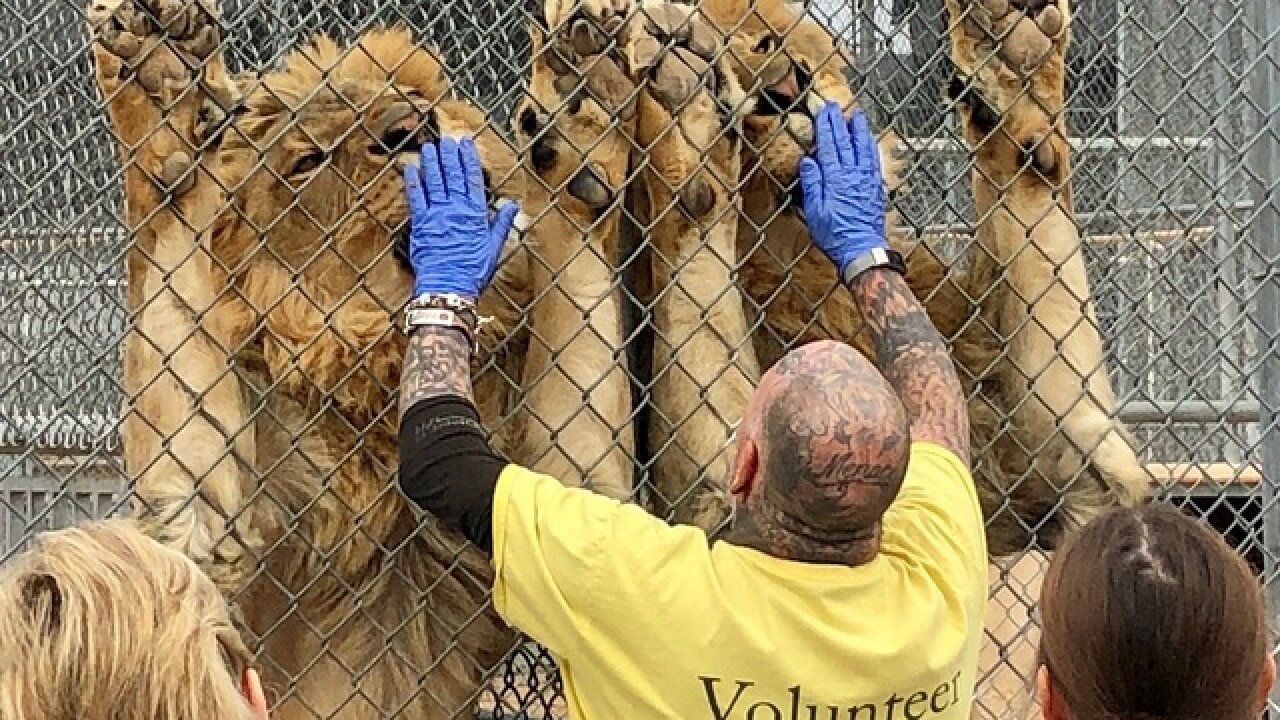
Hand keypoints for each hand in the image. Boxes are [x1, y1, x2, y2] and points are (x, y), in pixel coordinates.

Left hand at [403, 137, 520, 300]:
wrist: (448, 286)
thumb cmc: (472, 271)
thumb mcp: (495, 248)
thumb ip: (503, 223)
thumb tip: (514, 204)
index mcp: (475, 214)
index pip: (472, 180)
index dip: (469, 160)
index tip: (466, 144)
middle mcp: (456, 210)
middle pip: (452, 176)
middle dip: (450, 156)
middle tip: (447, 140)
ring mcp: (437, 215)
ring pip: (434, 182)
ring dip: (431, 163)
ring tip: (429, 147)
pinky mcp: (420, 224)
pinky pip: (416, 198)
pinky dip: (413, 183)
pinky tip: (411, 169)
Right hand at [797, 103, 888, 275]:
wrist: (861, 249)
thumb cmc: (835, 235)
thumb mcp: (814, 211)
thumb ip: (812, 183)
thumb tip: (808, 161)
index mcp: (835, 179)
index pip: (830, 146)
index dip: (826, 127)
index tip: (823, 112)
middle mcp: (853, 175)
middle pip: (845, 142)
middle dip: (839, 123)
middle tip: (835, 107)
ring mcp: (866, 180)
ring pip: (863, 148)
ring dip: (858, 130)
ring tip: (856, 116)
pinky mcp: (875, 187)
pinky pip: (873, 160)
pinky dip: (869, 146)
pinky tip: (868, 140)